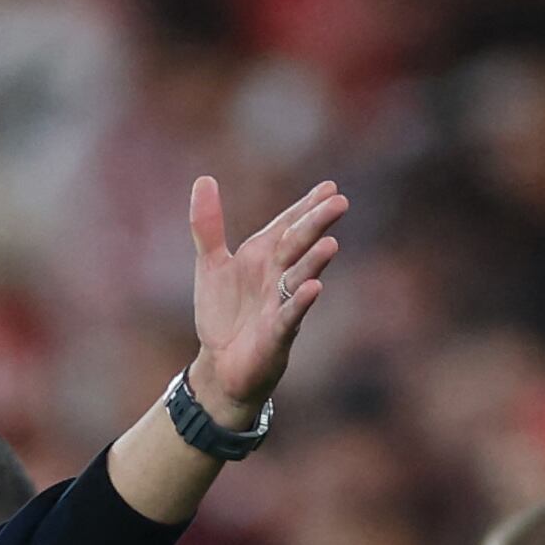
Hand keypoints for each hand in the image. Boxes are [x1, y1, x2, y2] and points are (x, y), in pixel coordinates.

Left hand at [185, 175, 346, 428]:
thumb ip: (208, 225)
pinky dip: (300, 302)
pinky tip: (314, 287)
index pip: (288, 225)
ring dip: (314, 261)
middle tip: (340, 202)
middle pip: (298, 245)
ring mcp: (279, 305)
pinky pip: (290, 315)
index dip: (306, 206)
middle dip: (316, 224)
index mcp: (264, 256)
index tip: (329, 187)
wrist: (220, 365)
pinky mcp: (276, 334)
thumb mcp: (211, 265)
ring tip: (330, 243)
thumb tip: (204, 179)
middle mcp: (277, 276)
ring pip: (299, 277)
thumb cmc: (223, 314)